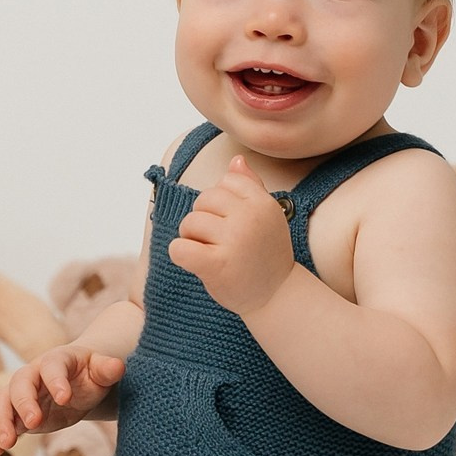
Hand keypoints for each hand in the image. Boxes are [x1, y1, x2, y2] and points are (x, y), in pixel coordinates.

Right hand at [0, 345, 125, 455]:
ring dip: (0, 422)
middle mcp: (33, 374)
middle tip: (32, 423)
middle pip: (20, 384)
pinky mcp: (16, 414)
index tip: (64, 398)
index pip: (52, 366)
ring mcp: (21, 394)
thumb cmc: (90, 376)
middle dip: (24, 403)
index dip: (56, 380)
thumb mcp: (101, 372)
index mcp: (56, 360)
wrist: (76, 384)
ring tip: (5, 445)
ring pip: (2, 403)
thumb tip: (118, 366)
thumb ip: (107, 370)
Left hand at [169, 156, 296, 315]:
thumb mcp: (266, 217)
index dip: (222, 202)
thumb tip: (236, 160)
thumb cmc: (265, 255)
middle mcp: (250, 218)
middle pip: (204, 199)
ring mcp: (234, 241)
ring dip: (192, 238)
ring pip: (189, 223)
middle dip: (203, 219)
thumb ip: (250, 187)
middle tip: (218, 241)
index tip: (233, 222)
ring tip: (210, 252)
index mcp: (263, 203)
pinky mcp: (217, 265)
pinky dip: (180, 255)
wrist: (276, 296)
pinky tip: (195, 263)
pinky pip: (179, 248)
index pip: (226, 181)